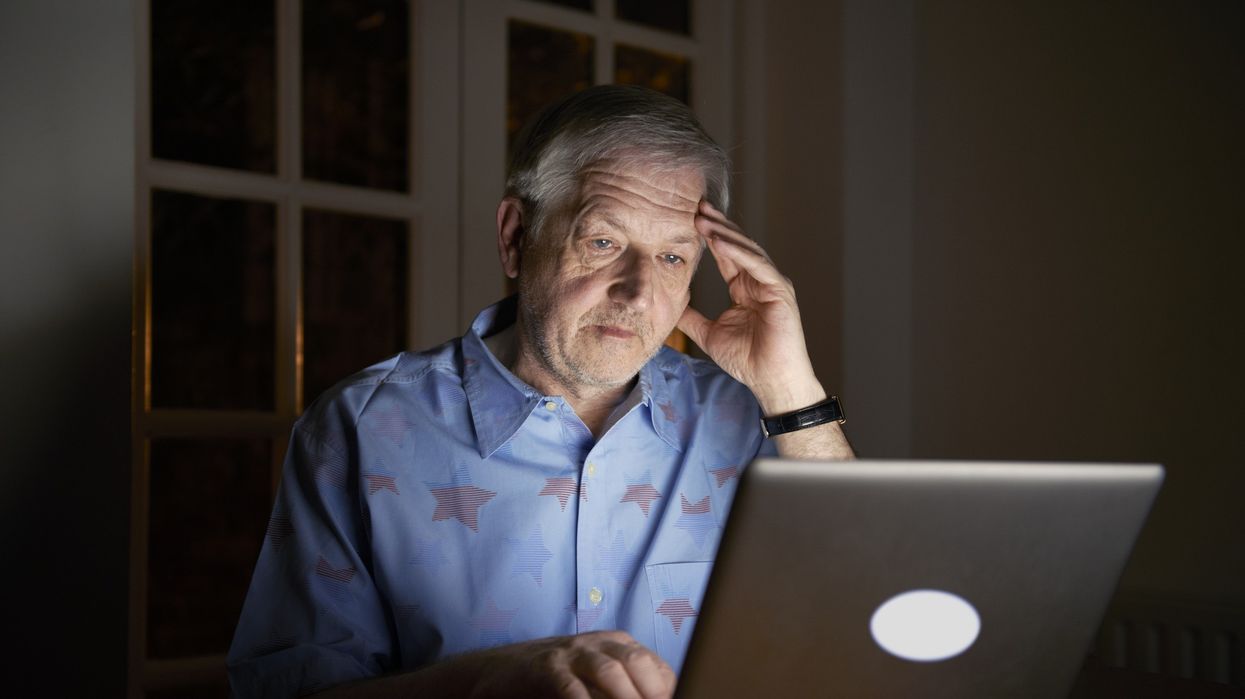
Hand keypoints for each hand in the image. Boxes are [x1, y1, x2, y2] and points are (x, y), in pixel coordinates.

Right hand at [469, 631, 675, 698]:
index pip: (653, 663)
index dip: (668, 687)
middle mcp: (598, 643)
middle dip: (653, 690)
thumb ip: (626, 686)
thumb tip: (664, 697)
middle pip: (636, 661)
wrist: (501, 671)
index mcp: (617, 644)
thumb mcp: (597, 679)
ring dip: (625, 696)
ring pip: (608, 670)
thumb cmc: (559, 679)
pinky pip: (570, 686)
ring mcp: (571, 653)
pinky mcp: (546, 667)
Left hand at [678, 201, 824, 413]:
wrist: (770, 381)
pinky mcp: (780, 292)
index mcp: (745, 288)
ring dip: (725, 233)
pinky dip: (739, 253)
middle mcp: (760, 281)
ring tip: (704, 218)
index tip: (689, 218)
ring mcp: (772, 284)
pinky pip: (758, 266)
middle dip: (717, 225)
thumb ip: (691, 318)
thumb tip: (670, 307)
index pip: (726, 254)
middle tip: (696, 205)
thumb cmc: (747, 360)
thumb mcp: (708, 334)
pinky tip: (721, 241)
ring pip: (747, 250)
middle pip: (737, 245)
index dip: (709, 236)